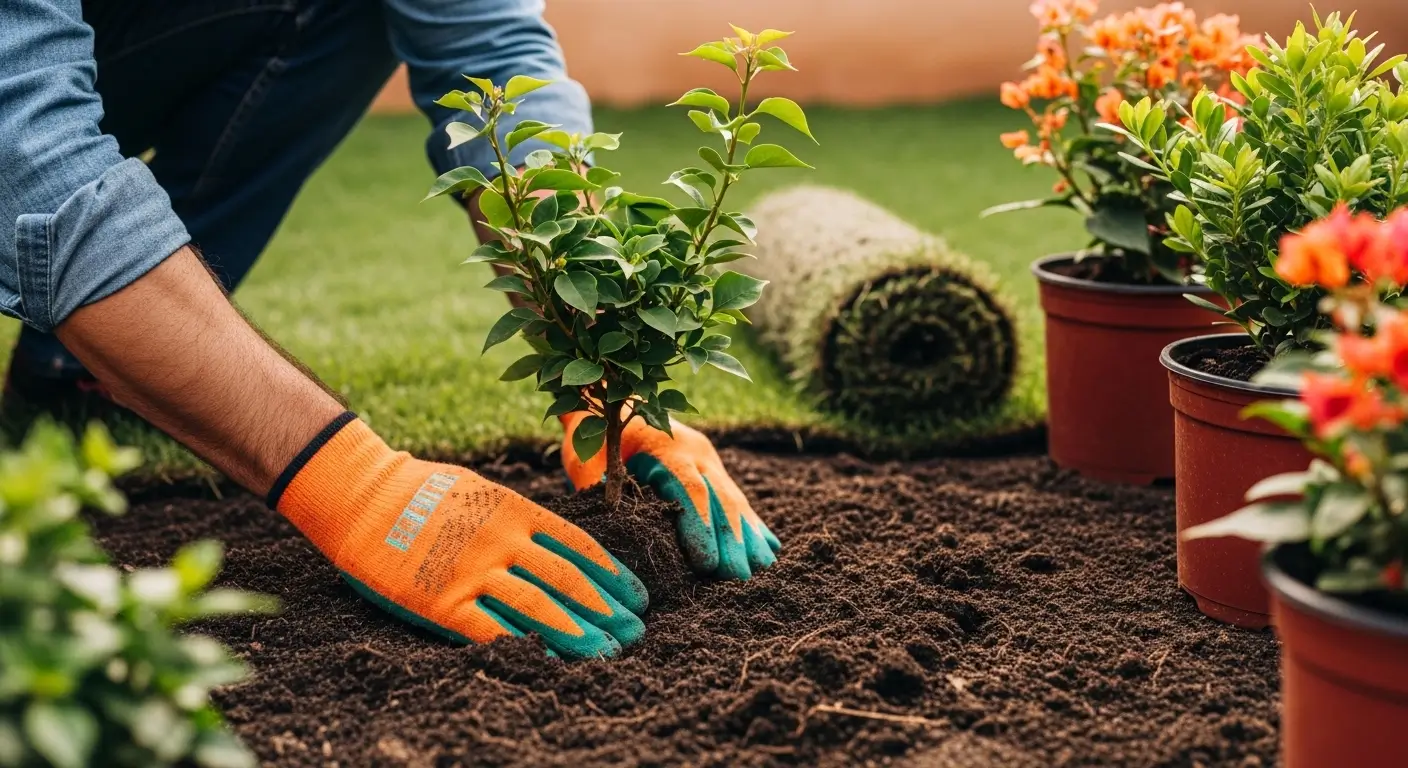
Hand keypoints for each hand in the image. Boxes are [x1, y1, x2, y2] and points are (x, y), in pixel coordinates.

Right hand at [271, 415, 646, 658]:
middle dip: (607, 609)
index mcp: (515, 511)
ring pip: (539, 608)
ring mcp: (472, 572)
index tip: (637, 597)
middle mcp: (502, 541)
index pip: (578, 547)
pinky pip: (492, 630)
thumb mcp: (481, 490)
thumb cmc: (421, 491)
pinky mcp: (442, 602)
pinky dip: (526, 647)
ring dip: (579, 632)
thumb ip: (518, 518)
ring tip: (608, 652)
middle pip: (567, 581)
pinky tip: (551, 661)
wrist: (362, 496)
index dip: (612, 575)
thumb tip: (557, 544)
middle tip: (635, 632)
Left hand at [561, 413, 780, 579]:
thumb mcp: (588, 457)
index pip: (690, 489)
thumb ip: (602, 489)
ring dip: (747, 536)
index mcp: (666, 446)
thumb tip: (613, 526)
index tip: (707, 564)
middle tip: (740, 579)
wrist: (611, 401)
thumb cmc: (594, 433)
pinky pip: (735, 499)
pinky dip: (750, 525)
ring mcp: (708, 460)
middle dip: (732, 540)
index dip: (700, 526)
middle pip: (720, 497)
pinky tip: (767, 549)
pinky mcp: (712, 470)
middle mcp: (696, 451)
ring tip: (763, 569)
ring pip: (734, 499)